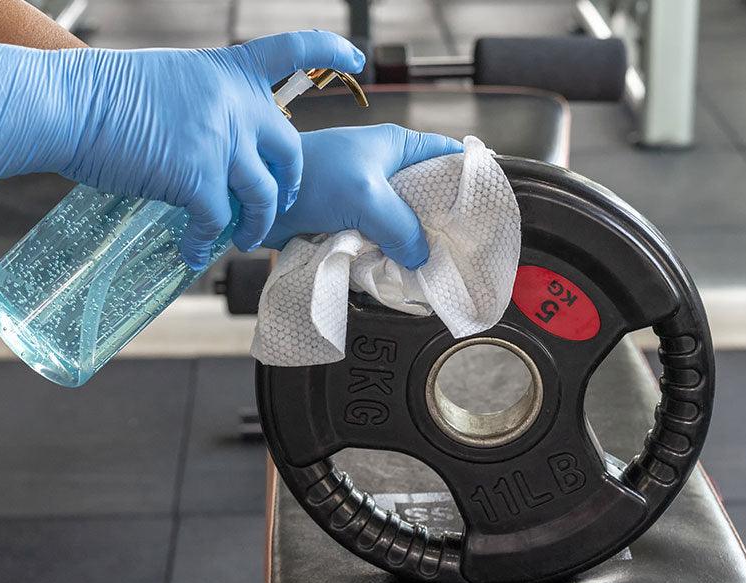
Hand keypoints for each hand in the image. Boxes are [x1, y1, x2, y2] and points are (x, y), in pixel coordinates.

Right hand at [0, 31, 364, 267]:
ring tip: (244, 240)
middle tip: (278, 205)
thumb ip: (207, 105)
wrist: (70, 104)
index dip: (330, 53)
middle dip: (290, 185)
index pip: (294, 50)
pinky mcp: (197, 178)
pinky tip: (193, 253)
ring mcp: (221, 141)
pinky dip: (206, 243)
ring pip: (265, 197)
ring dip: (257, 226)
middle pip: (290, 152)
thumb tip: (215, 142)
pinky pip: (217, 222)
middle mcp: (236, 104)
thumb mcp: (172, 81)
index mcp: (230, 71)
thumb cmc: (104, 94)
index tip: (356, 60)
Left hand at [264, 124, 462, 268]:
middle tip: (466, 252)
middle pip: (431, 197)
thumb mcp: (367, 198)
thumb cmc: (312, 179)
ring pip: (405, 224)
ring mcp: (368, 198)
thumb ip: (402, 227)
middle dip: (445, 224)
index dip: (471, 179)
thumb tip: (421, 256)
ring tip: (437, 269)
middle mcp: (387, 169)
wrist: (257, 198)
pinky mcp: (350, 222)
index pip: (450, 156)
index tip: (489, 210)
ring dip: (414, 245)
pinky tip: (401, 273)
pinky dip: (389, 255)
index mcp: (398, 147)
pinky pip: (381, 240)